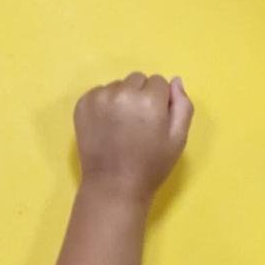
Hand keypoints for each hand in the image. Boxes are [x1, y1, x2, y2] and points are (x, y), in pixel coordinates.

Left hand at [74, 74, 192, 205]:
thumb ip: (182, 106)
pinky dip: (104, 104)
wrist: (114, 185)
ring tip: (121, 126)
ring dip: (122, 98)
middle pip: (137, 79)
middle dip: (141, 95)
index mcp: (149, 99)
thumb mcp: (178, 139)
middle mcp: (123, 92)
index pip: (158, 82)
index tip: (154, 120)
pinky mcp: (82, 103)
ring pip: (118, 85)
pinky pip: (99, 92)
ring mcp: (99, 97)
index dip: (159, 101)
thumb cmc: (151, 165)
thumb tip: (175, 80)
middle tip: (138, 123)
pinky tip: (107, 126)